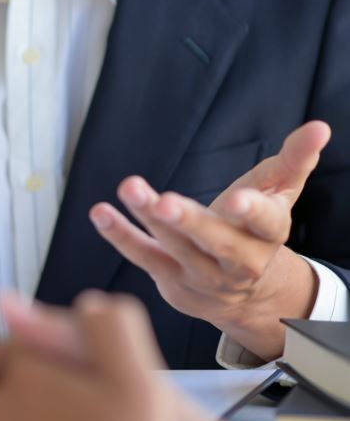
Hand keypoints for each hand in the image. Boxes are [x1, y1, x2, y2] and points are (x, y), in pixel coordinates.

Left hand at [90, 121, 330, 360]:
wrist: (244, 293)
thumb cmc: (256, 230)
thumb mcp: (280, 194)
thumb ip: (295, 160)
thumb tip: (320, 127)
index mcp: (268, 234)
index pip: (264, 223)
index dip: (250, 211)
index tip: (236, 200)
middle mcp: (237, 260)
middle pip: (215, 241)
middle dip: (191, 222)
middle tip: (167, 203)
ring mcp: (201, 274)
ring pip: (175, 247)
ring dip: (148, 217)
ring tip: (129, 188)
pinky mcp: (170, 279)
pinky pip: (143, 255)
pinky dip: (120, 235)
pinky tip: (101, 213)